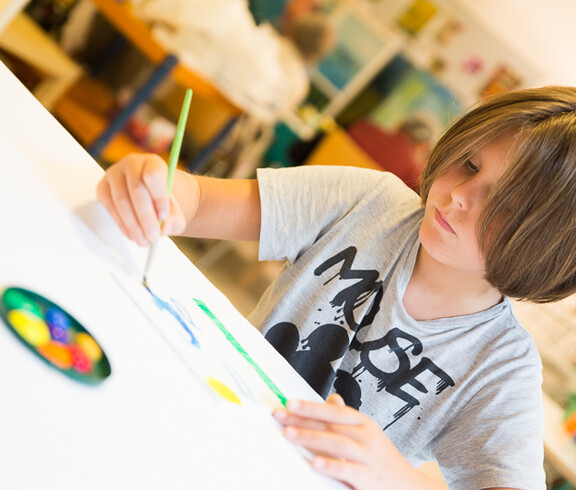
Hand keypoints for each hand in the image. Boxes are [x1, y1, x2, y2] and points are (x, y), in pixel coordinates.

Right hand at [97, 153, 186, 244]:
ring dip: (132, 223)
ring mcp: (114, 173)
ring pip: (121, 199)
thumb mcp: (174, 210)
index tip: (163, 217)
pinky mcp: (103, 187)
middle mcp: (132, 163)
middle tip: (153, 235)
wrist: (147, 195)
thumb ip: (174, 219)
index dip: (159, 197)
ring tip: (143, 240)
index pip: (154, 175)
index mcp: (154, 163)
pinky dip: (121, 223)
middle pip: (136, 189)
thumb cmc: (162, 202)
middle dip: (145, 216)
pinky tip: (131, 235)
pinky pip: (109, 206)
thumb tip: (164, 227)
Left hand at [273, 394, 444, 489]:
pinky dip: (331, 465)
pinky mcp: (370, 479)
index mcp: (364, 423)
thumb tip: (331, 397)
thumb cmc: (382, 460)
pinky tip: (314, 463)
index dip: (312, 406)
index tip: (289, 402)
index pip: (334, 410)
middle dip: (303, 418)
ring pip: (337, 443)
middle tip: (280, 414)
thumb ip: (347, 419)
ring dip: (311, 437)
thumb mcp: (368, 434)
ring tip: (289, 434)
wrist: (409, 487)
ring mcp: (370, 457)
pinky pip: (349, 470)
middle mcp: (367, 436)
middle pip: (331, 424)